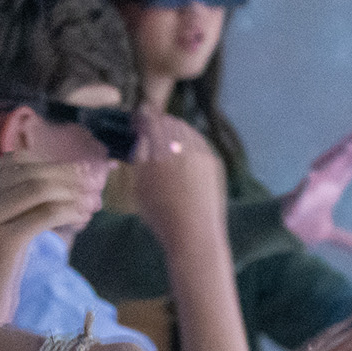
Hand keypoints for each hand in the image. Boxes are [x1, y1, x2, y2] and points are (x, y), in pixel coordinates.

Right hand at [0, 153, 102, 319]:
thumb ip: (10, 200)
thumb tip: (62, 175)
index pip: (10, 163)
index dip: (48, 164)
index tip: (77, 172)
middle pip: (26, 173)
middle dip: (66, 176)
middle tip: (94, 183)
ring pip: (38, 190)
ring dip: (72, 192)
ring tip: (93, 202)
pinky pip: (45, 214)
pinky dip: (69, 211)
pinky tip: (83, 217)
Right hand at [129, 103, 228, 239]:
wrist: (194, 231)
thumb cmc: (160, 211)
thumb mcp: (139, 184)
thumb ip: (140, 157)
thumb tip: (143, 140)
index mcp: (162, 146)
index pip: (151, 120)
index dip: (142, 118)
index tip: (136, 123)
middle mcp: (185, 143)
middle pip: (170, 122)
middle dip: (159, 124)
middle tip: (150, 133)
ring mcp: (203, 151)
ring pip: (187, 130)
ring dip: (175, 132)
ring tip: (167, 144)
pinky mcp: (215, 161)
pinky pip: (200, 143)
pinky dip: (190, 143)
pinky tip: (184, 156)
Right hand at [278, 123, 351, 254]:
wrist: (280, 234)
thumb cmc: (302, 226)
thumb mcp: (329, 234)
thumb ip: (348, 240)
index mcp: (332, 186)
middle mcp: (322, 182)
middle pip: (343, 159)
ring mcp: (309, 190)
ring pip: (324, 168)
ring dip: (336, 157)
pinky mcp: (294, 203)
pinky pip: (300, 192)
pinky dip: (305, 185)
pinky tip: (310, 176)